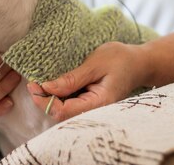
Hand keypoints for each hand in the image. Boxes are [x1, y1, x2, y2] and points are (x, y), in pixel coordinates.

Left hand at [27, 41, 147, 121]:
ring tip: (39, 83)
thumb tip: (47, 88)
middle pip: (62, 115)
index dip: (45, 100)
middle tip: (33, 83)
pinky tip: (52, 85)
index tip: (33, 84)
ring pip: (65, 111)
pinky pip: (71, 104)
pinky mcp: (90, 102)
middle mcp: (95, 110)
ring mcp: (93, 108)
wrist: (140, 62)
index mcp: (98, 103)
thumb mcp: (95, 64)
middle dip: (44, 101)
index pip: (63, 111)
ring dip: (50, 99)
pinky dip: (59, 96)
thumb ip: (71, 79)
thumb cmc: (121, 59)